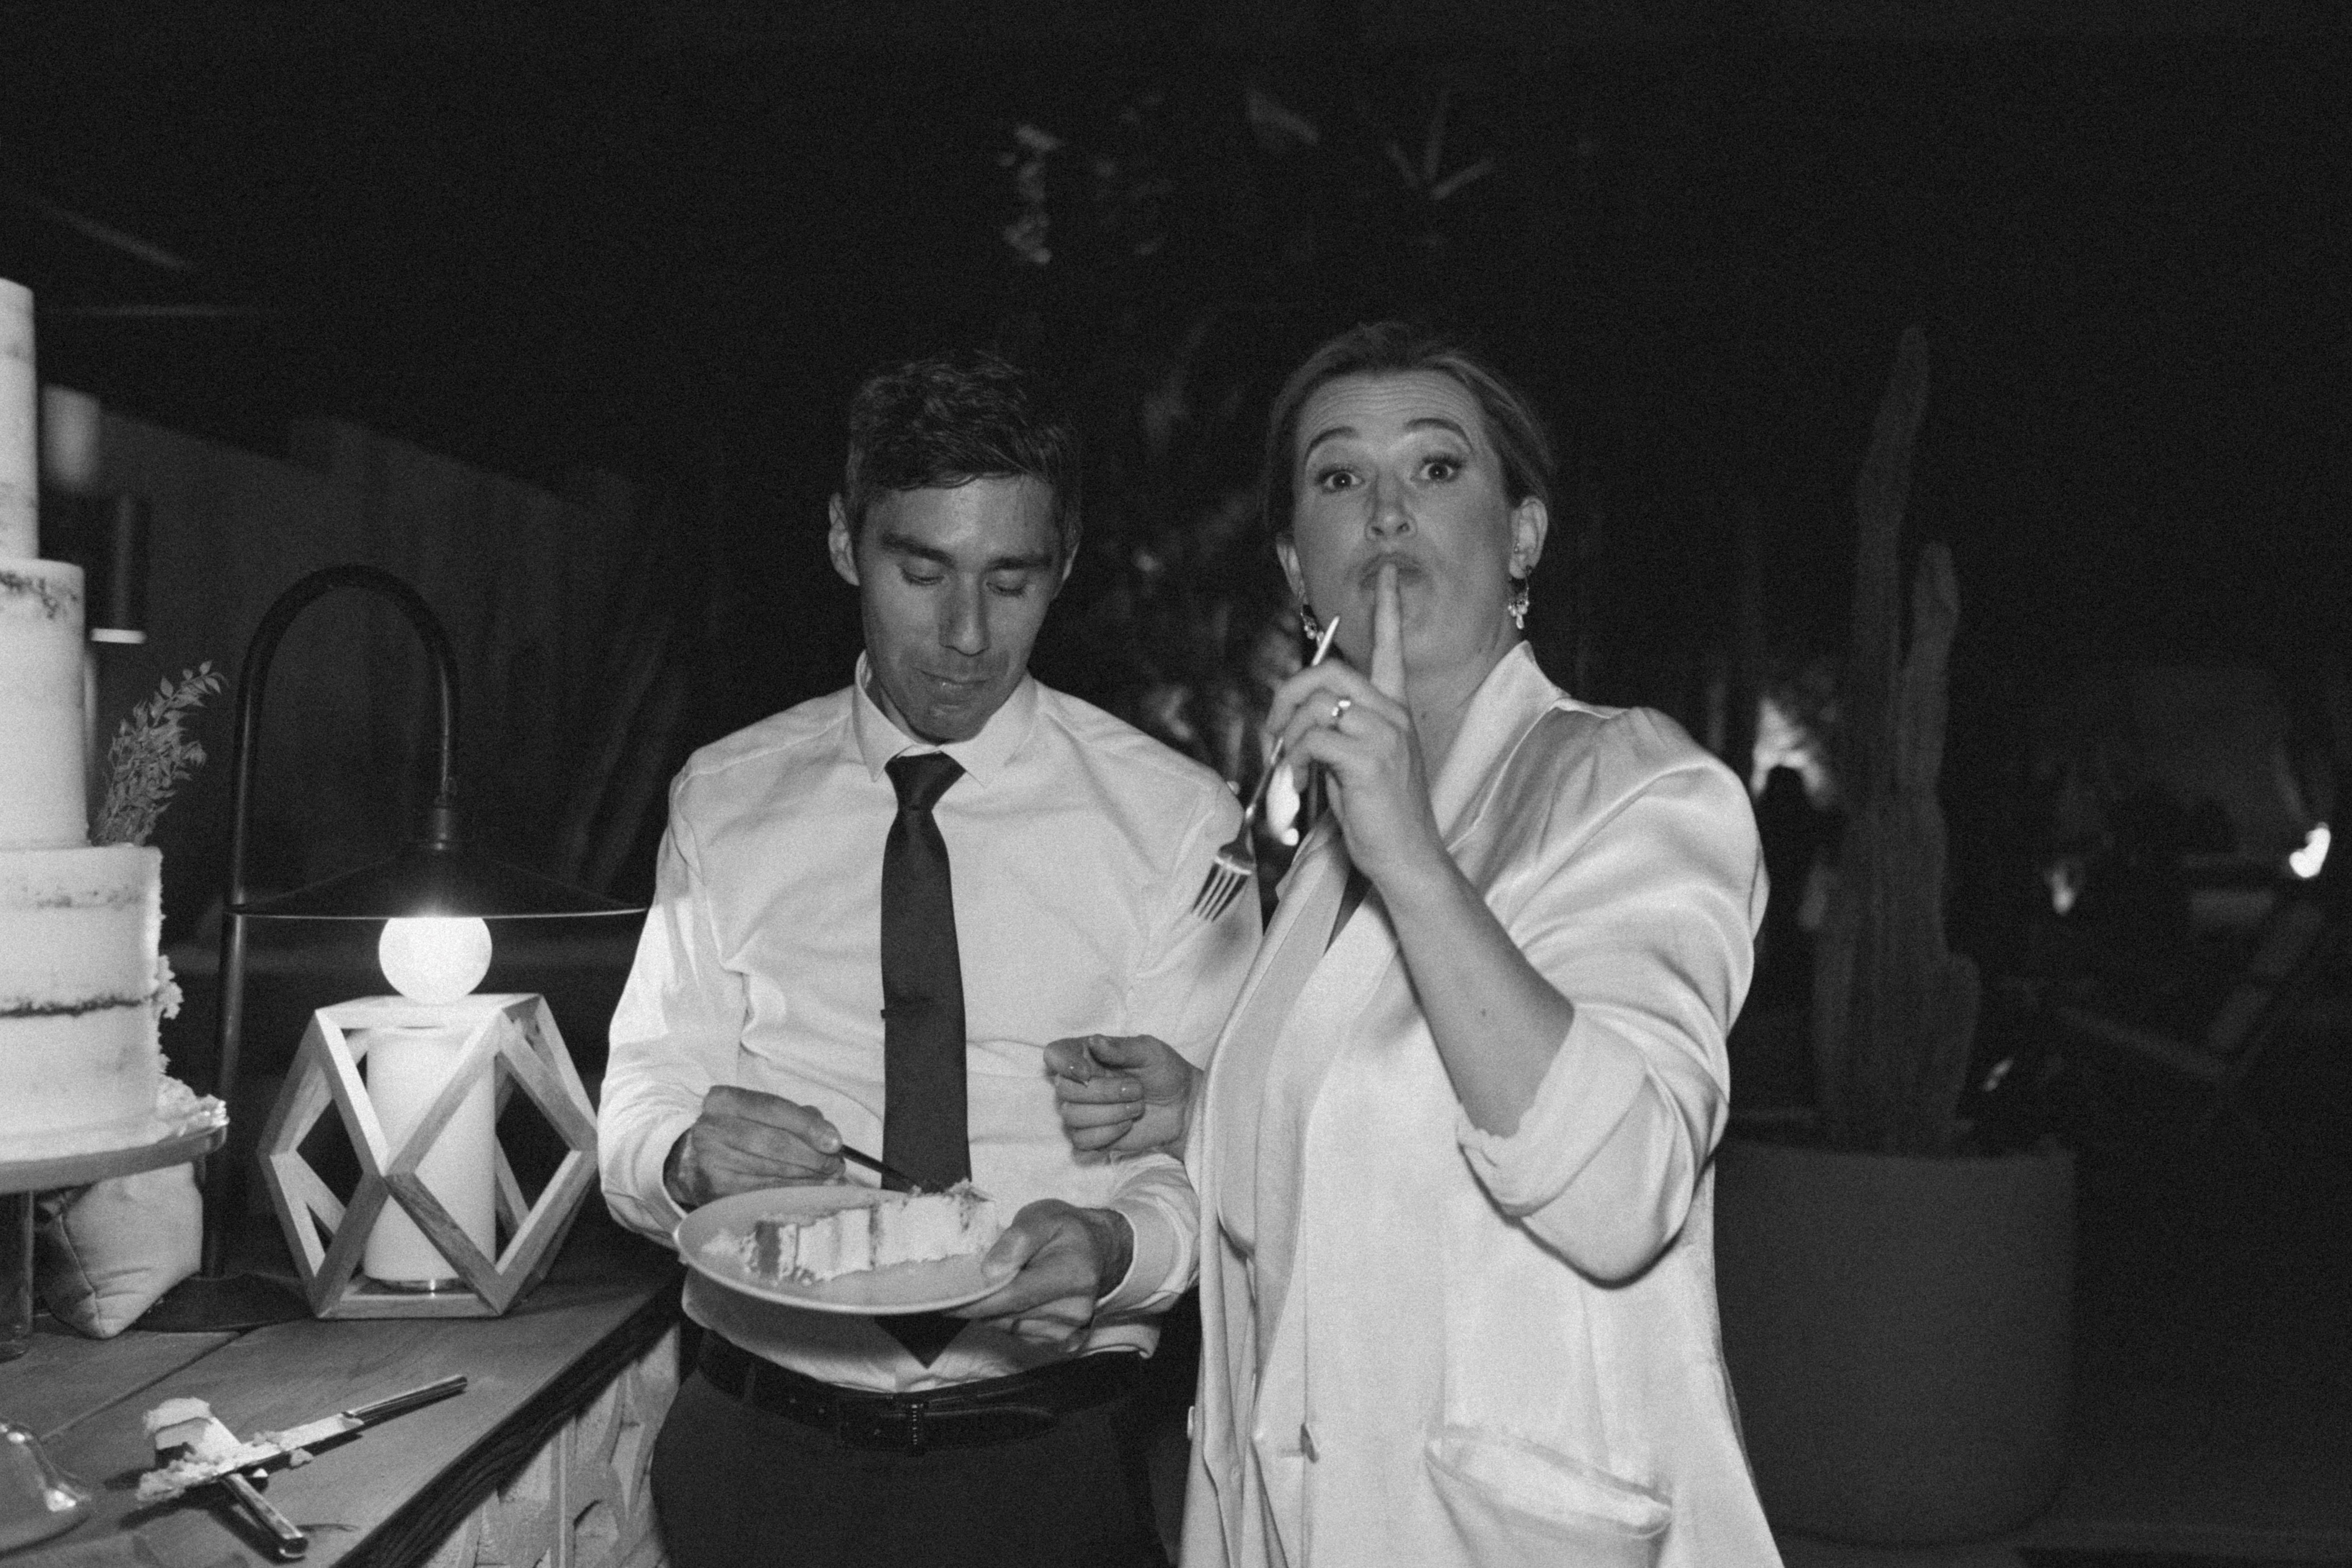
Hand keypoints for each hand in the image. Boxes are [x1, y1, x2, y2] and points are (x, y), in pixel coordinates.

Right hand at [663, 1085, 844, 1208]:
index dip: (807, 1126)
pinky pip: (763, 1194)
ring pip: (771, 1171)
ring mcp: (711, 1162)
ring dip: (808, 1178)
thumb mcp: (759, 1114)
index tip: (836, 1142)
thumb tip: (828, 1135)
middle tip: (837, 1165)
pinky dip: (792, 1195)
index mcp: (723, 1101)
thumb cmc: (738, 1133)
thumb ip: (795, 1117)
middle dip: (813, 1156)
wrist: (691, 1162)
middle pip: (774, 1142)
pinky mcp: (715, 1192)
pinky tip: (811, 1194)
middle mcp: (711, 1129)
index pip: (772, 1108)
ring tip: (830, 1179)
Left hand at [954, 1200, 1133, 1349]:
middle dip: (979, 1303)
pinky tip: (1012, 1298)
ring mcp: (1069, 1330)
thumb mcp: (1043, 1216)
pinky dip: (1006, 1318)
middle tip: (964, 1283)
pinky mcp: (1061, 1341)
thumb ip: (1017, 1239)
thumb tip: (990, 1271)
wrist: (1101, 1252)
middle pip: (1007, 1316)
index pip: (1013, 1296)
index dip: (976, 1301)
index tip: (944, 1301)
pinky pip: (1018, 1334)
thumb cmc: (1068, 1231)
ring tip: (997, 1284)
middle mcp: (1074, 1310)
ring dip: (993, 1310)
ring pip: (1008, 1328)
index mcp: (1072, 1275)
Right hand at [1045, 1034, 1197, 1155]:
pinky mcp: (1092, 1137)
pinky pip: (1080, 1143)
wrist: (1183, 1106)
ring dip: (1110, 1115)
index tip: (1087, 1073)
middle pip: (1064, 1091)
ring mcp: (1083, 1112)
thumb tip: (1094, 1041)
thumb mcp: (1149, 1051)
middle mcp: (1079, 1083)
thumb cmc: (1165, 1072)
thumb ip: (1121, 1047)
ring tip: (1136, 1108)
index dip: (1063, 1064)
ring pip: (1071, 1118)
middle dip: (1104, 1093)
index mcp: (1087, 1055)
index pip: (1054, 1055)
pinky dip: (1105, 1136)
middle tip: (1137, 1090)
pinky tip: (1126, 1127)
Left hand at [1267, 561, 1445, 889]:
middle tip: (1277, 726)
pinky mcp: (1369, 760)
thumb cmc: (1380, 814)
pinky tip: (1303, 781)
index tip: (1386, 574)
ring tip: (1293, 767)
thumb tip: (1297, 719)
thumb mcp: (1359, 762)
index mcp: (1395, 711)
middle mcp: (1393, 715)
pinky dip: (1297, 760)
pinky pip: (1315, 739)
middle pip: (1330, 670)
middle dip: (1290, 690)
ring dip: (1291, 736)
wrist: (1408, 856)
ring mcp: (1385, 735)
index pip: (1392, 649)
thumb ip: (1339, 731)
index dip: (1388, 610)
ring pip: (1317, 705)